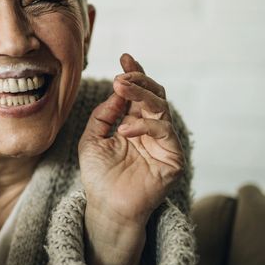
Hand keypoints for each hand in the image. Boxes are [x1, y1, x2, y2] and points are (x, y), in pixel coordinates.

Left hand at [78, 53, 184, 264]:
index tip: (124, 57)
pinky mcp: (172, 158)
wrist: (105, 207)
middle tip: (122, 74)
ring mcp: (163, 143)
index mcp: (133, 123)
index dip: (134, 75)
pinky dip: (145, 125)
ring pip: (161, 108)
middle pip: (154, 96)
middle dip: (139, 81)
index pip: (138, 94)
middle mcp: (150, 130)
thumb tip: (117, 90)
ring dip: (142, 95)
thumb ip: (103, 114)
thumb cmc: (98, 175)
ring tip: (121, 87)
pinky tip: (125, 128)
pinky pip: (164, 133)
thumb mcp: (91, 139)